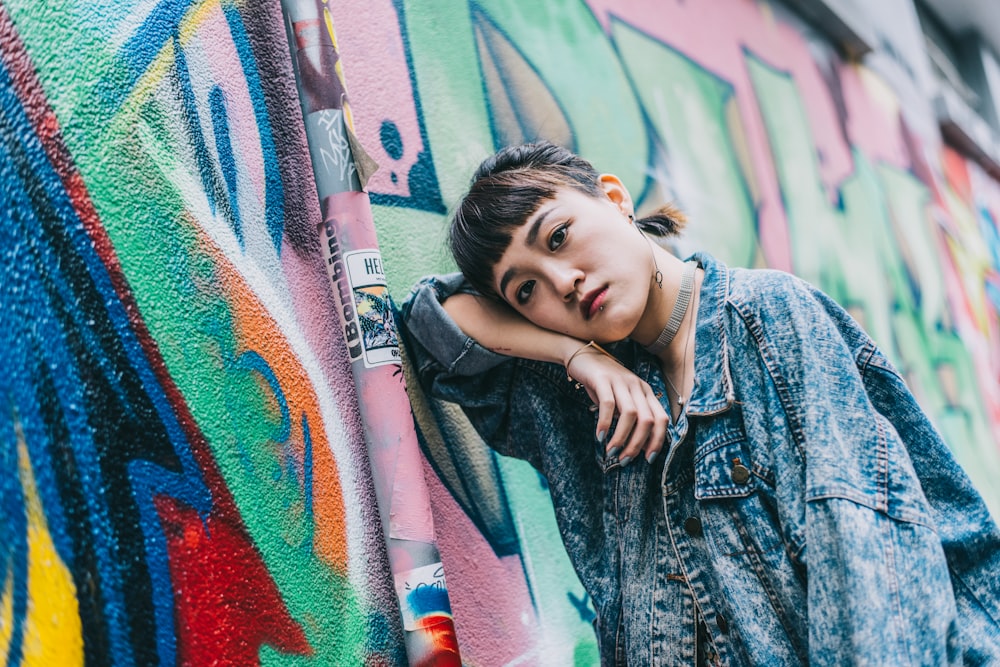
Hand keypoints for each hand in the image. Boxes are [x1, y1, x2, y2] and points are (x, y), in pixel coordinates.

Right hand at [565, 344, 667, 465]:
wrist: (583, 355)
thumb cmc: (603, 383)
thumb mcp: (621, 399)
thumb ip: (629, 418)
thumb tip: (635, 447)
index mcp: (646, 392)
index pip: (661, 419)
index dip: (657, 441)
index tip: (647, 459)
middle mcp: (637, 386)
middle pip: (647, 420)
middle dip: (637, 444)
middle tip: (624, 460)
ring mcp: (621, 381)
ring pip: (630, 414)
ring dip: (621, 437)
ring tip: (611, 452)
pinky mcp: (602, 379)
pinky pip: (608, 404)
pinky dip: (605, 423)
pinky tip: (599, 436)